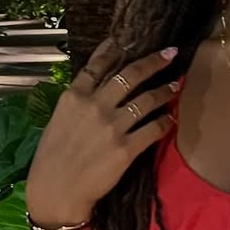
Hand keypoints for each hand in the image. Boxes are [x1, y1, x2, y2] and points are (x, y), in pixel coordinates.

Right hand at [25, 41, 178, 227]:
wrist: (56, 191)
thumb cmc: (52, 159)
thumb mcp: (58, 121)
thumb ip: (78, 103)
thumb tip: (97, 90)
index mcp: (74, 97)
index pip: (98, 64)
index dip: (115, 48)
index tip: (128, 38)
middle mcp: (95, 106)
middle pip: (130, 75)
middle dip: (154, 61)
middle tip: (170, 54)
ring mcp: (112, 127)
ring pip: (148, 99)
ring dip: (166, 90)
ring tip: (176, 84)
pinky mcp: (126, 148)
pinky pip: (154, 128)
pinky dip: (165, 122)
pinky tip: (171, 119)